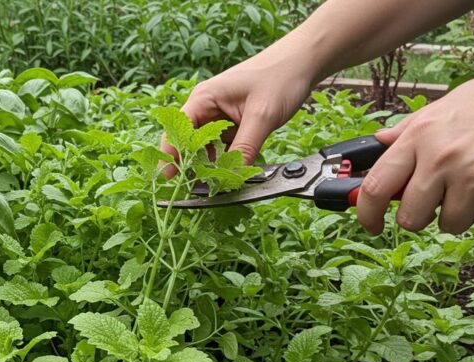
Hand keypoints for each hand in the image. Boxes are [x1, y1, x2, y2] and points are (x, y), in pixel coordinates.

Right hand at [160, 47, 315, 173]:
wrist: (303, 62)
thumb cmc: (280, 76)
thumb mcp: (262, 116)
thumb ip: (245, 147)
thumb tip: (232, 176)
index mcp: (204, 98)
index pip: (178, 130)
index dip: (171, 155)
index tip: (170, 178)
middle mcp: (207, 106)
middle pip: (190, 141)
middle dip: (193, 163)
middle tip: (200, 186)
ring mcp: (220, 115)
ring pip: (207, 146)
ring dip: (212, 163)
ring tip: (218, 181)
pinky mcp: (233, 122)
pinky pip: (223, 145)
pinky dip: (226, 158)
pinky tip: (233, 170)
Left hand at [358, 51, 473, 234]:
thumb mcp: (451, 103)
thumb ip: (412, 128)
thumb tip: (380, 143)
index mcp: (422, 134)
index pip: (376, 186)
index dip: (366, 213)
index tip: (370, 223)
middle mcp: (443, 157)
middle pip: (411, 217)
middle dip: (422, 217)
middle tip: (440, 202)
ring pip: (450, 224)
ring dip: (463, 214)